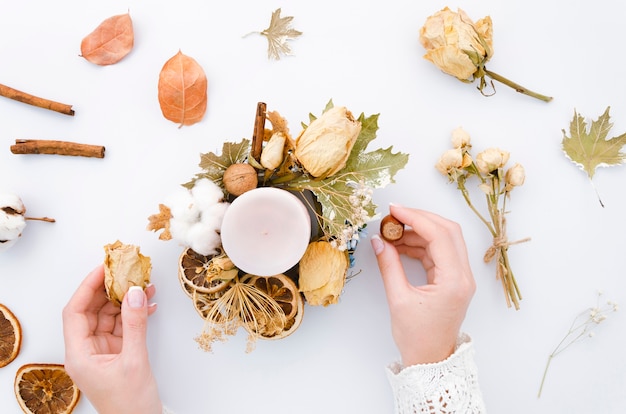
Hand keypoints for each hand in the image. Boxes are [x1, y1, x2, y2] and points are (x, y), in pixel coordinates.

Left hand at [62, 264, 162, 413]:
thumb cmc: (130, 404)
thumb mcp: (134, 361)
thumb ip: (135, 324)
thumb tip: (135, 293)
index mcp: (79, 355)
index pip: (75, 312)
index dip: (88, 287)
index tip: (103, 269)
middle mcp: (86, 351)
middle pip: (92, 311)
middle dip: (109, 290)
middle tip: (125, 271)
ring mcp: (101, 352)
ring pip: (109, 316)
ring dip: (126, 300)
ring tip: (143, 284)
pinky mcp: (117, 354)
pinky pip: (122, 326)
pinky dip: (134, 314)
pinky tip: (148, 304)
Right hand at [370, 205, 474, 365]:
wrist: (430, 361)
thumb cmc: (417, 337)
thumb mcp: (399, 299)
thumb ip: (389, 266)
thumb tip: (379, 241)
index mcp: (454, 280)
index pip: (439, 235)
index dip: (416, 217)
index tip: (394, 210)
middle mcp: (463, 276)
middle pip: (447, 231)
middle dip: (420, 218)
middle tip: (394, 215)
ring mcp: (461, 278)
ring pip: (444, 240)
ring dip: (419, 232)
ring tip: (392, 232)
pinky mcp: (453, 281)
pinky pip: (439, 253)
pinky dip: (421, 245)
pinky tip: (401, 245)